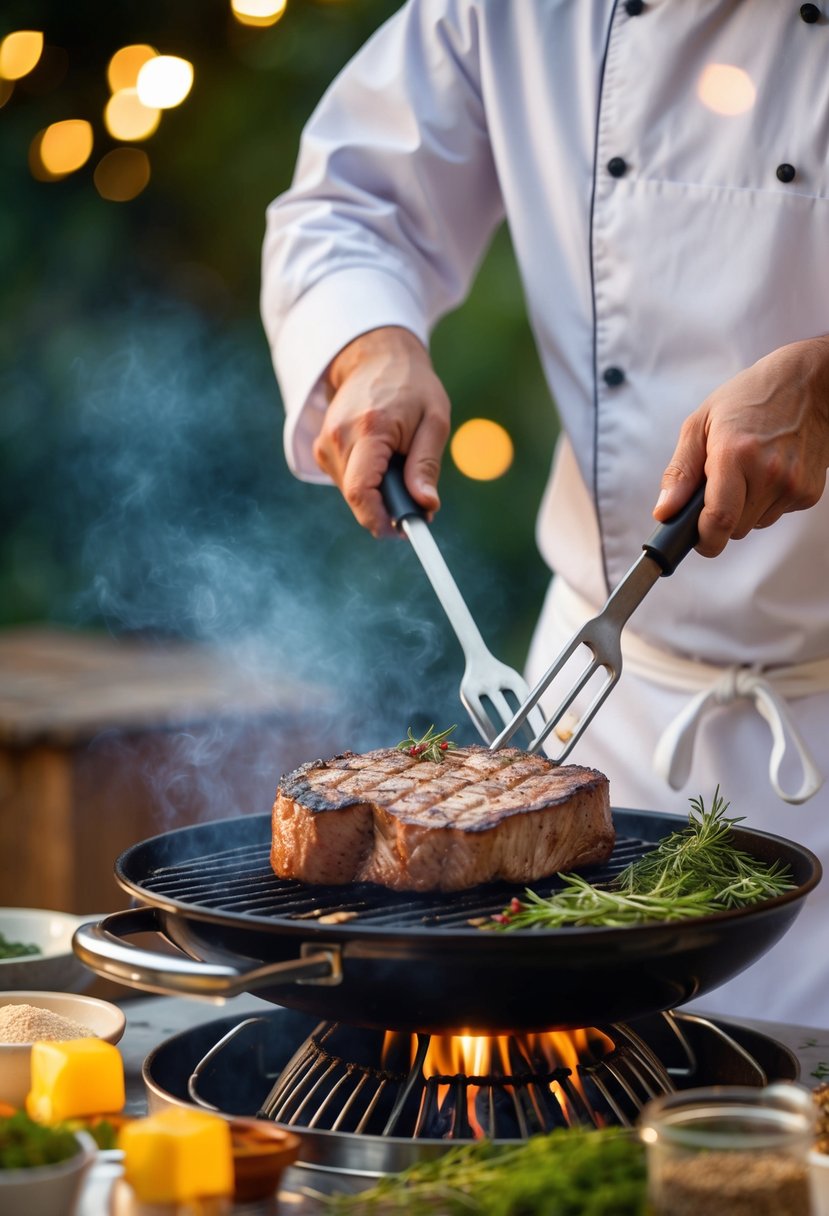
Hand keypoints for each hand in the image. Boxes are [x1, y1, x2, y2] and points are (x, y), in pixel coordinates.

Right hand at [314, 326, 450, 535]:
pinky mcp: (323, 449)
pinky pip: (347, 481)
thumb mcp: (434, 420)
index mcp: (368, 429)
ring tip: (401, 468)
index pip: (360, 491)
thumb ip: (427, 464)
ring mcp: (325, 443)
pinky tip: (383, 461)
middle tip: (418, 503)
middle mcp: (338, 438)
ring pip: (352, 493)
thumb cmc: (411, 386)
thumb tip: (426, 505)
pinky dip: (368, 482)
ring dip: (379, 494)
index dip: (379, 520)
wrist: (376, 357)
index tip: (403, 532)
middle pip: (357, 498)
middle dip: (387, 509)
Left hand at [653, 336, 828, 556]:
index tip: (694, 539)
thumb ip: (680, 472)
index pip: (718, 520)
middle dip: (719, 517)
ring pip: (754, 524)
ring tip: (748, 469)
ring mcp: (792, 484)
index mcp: (735, 454)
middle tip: (719, 484)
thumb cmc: (750, 398)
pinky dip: (766, 501)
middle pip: (733, 529)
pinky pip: (775, 514)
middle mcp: (768, 473)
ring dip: (744, 508)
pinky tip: (769, 470)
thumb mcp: (701, 424)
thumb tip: (664, 512)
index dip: (703, 540)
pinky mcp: (809, 493)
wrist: (808, 384)